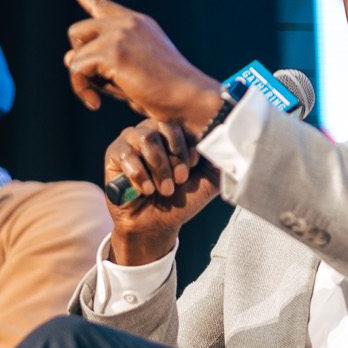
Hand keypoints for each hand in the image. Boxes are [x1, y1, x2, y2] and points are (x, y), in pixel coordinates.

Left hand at [60, 0, 222, 135]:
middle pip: (78, 32)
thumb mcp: (131, 74)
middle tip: (101, 84)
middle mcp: (127, 22)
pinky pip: (77, 69)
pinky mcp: (113, 51)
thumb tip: (67, 58)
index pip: (101, 4)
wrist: (190, 99)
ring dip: (82, 79)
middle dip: (82, 59)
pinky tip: (95, 103)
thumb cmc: (167, 94)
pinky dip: (80, 89)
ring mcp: (119, 34)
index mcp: (136, 24)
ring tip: (101, 96)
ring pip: (75, 54)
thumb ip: (101, 63)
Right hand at [105, 119, 219, 261]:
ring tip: (163, 189)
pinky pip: (126, 154)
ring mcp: (132, 139)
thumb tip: (233, 144)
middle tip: (178, 180)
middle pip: (164, 127)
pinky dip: (139, 174)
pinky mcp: (114, 153)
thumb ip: (220, 163)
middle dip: (174, 157)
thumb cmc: (180, 200)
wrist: (155, 224)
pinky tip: (145, 190)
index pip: (183, 124)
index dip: (188, 146)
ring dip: (159, 167)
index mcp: (175, 133)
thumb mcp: (207, 182)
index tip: (192, 166)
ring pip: (146, 138)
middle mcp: (153, 130)